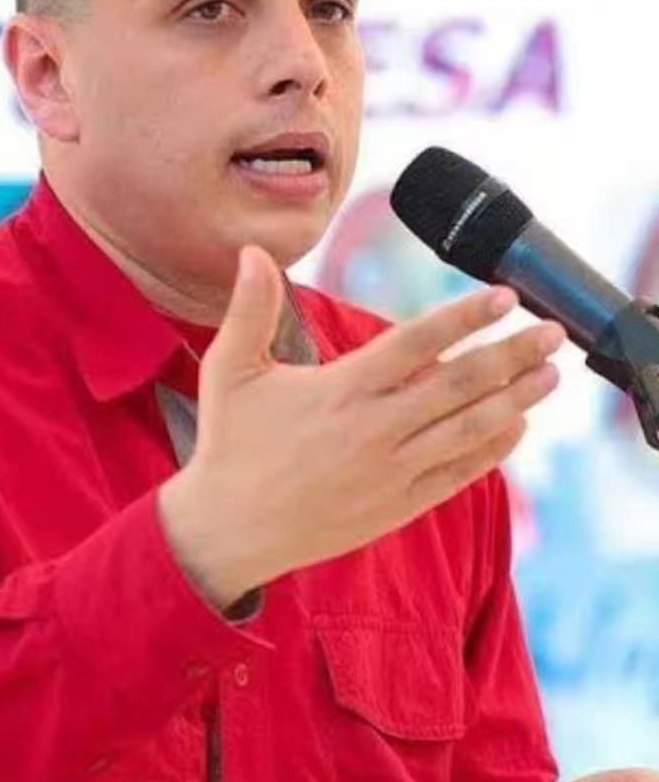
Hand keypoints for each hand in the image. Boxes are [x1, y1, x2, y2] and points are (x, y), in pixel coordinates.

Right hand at [159, 244, 564, 609]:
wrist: (230, 531)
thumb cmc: (230, 445)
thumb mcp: (231, 371)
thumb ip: (249, 309)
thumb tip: (252, 250)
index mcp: (340, 391)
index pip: (416, 343)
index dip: (463, 317)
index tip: (503, 296)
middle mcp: (375, 430)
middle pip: (460, 385)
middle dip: (512, 354)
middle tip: (552, 330)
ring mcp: (391, 471)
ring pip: (469, 430)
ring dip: (517, 400)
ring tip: (551, 374)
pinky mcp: (398, 505)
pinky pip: (458, 474)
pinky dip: (493, 450)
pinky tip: (517, 427)